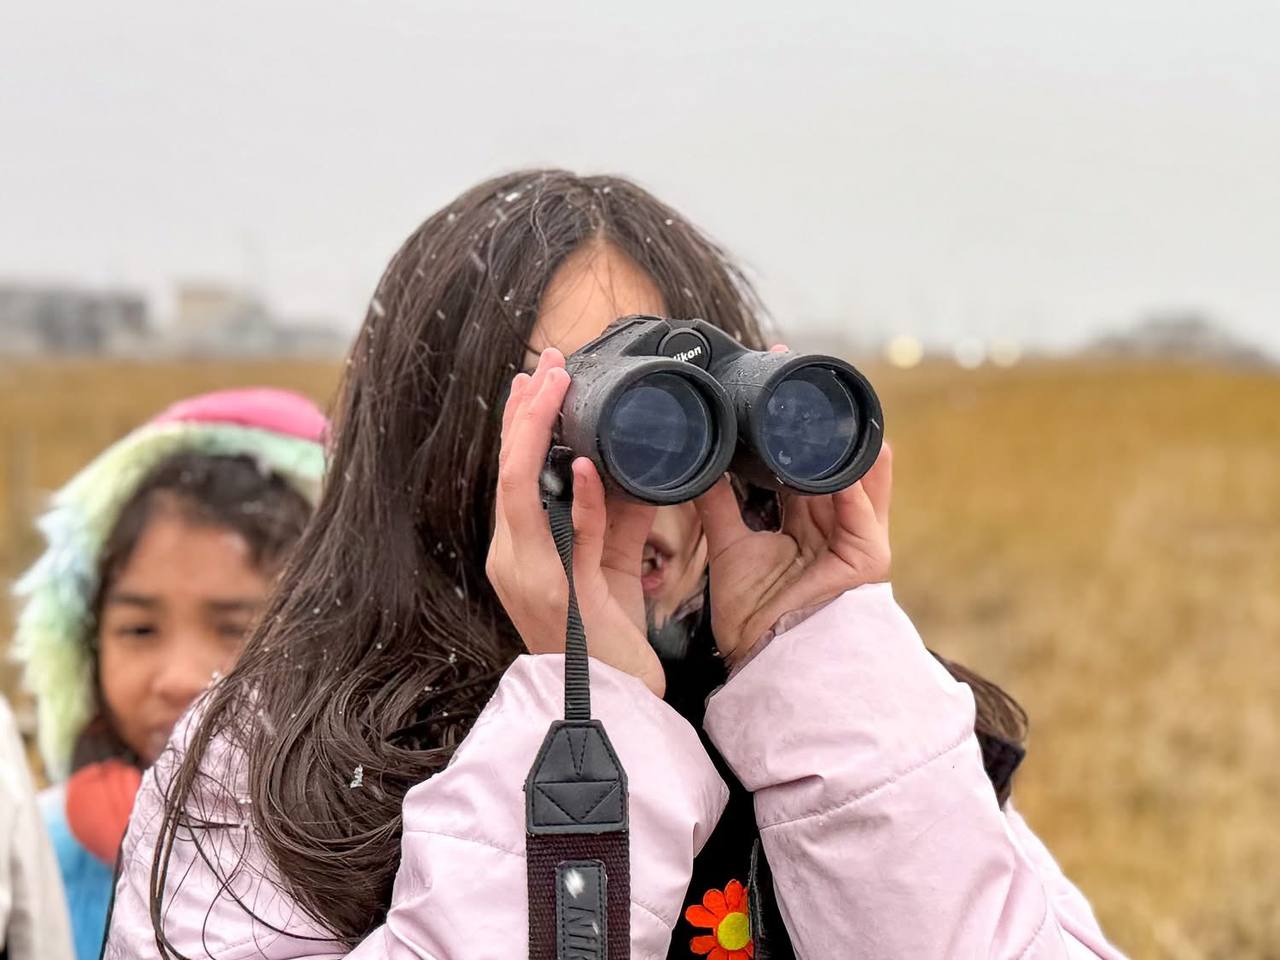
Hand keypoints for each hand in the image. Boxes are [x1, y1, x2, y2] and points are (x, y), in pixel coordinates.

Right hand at [486, 348, 665, 696]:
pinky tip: (584, 463)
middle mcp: (513, 559)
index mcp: (521, 549)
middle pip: (506, 471)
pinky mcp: (563, 599)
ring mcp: (530, 579)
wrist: (614, 708)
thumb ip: (614, 517)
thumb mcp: (610, 564)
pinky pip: (566, 539)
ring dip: (535, 434)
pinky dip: (578, 499)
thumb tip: (629, 467)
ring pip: (518, 492)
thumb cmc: (609, 640)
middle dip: (525, 412)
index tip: (538, 377)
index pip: (512, 474)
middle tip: (548, 361)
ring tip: (555, 387)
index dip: (521, 423)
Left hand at [693, 345, 892, 664]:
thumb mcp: (731, 547)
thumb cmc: (754, 616)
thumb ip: (718, 505)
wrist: (771, 663)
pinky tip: (846, 437)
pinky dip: (855, 471)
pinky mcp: (870, 555)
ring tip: (823, 387)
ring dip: (836, 432)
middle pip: (825, 459)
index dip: (783, 426)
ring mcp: (856, 538)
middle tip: (795, 367)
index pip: (797, 462)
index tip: (768, 378)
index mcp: (802, 522)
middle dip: (811, 416)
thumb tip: (695, 466)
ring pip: (849, 472)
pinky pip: (863, 502)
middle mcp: (832, 525)